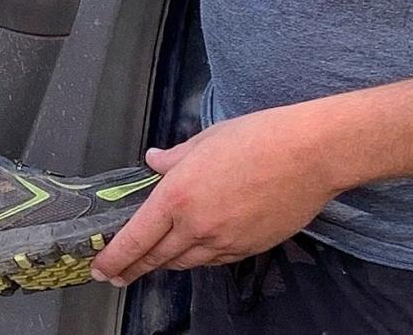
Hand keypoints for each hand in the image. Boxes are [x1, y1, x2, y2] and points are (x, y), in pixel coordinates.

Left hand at [89, 105, 339, 286]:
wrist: (311, 154)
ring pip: (185, 263)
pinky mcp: (248, 249)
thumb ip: (174, 158)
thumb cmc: (261, 138)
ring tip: (154, 261)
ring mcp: (224, 242)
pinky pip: (214, 261)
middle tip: (118, 274)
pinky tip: (196, 250)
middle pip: (156, 258)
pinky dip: (198, 258)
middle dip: (132, 268)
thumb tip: (154, 162)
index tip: (101, 268)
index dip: (114, 258)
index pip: (135, 238)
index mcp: (178, 196)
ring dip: (166, 263)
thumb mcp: (207, 139)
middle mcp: (196, 226)